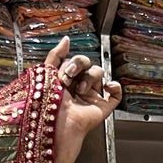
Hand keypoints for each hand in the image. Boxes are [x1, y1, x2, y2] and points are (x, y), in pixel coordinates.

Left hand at [45, 36, 121, 162]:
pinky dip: (114, 87)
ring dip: (90, 77)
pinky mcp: (103, 107)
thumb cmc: (48, 103)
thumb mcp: (46, 72)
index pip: (73, 62)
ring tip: (81, 89)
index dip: (70, 63)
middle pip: (87, 64)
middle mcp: (78, 87)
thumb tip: (66, 40)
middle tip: (70, 77)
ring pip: (99, 73)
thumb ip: (55, 55)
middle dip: (79, 66)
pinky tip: (106, 86)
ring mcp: (92, 97)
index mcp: (65, 81)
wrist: (57, 123)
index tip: (62, 73)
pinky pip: (115, 93)